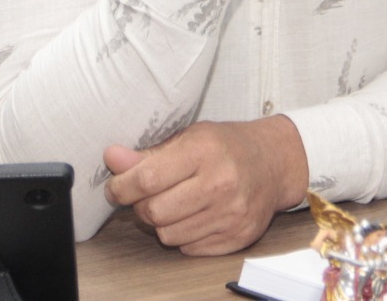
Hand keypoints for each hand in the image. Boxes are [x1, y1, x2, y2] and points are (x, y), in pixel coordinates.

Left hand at [102, 116, 309, 254]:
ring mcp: (231, 214)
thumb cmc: (228, 146)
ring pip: (168, 234)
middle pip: (154, 212)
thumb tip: (112, 158)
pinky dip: (183, 235)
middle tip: (146, 195)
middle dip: (140, 206)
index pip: (147, 179)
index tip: (116, 187)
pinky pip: (188, 248)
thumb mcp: (190, 137)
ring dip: (161, 222)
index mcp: (204, 151)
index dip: (121, 187)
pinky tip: (193, 215)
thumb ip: (149, 153)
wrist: (274, 162)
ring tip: (173, 203)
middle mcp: (220, 183)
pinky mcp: (237, 237)